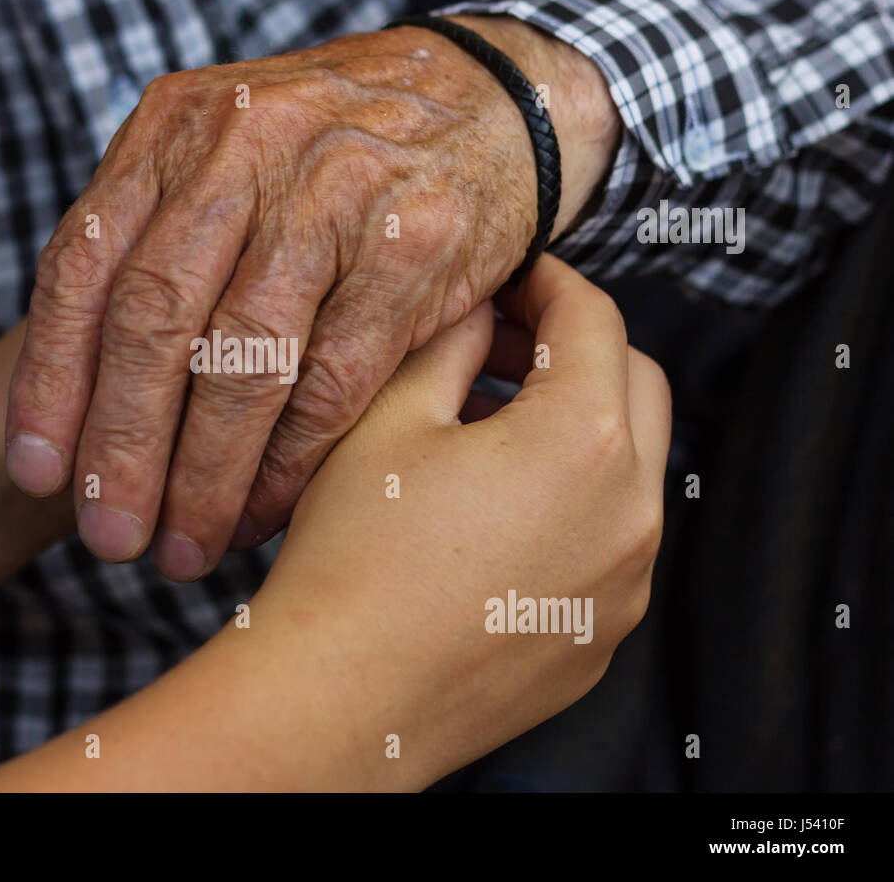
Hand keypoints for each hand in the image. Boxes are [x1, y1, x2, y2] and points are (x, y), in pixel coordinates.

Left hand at [5, 16, 620, 579]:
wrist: (483, 101)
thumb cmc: (326, 155)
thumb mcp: (220, 161)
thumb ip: (150, 242)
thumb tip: (78, 395)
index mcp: (175, 125)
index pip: (83, 264)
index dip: (52, 379)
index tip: (37, 474)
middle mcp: (247, 148)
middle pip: (156, 319)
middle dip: (124, 446)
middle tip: (107, 539)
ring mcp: (335, 194)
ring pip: (245, 362)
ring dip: (206, 474)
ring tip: (181, 549)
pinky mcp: (412, 247)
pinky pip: (333, 381)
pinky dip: (290, 462)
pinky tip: (261, 513)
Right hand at [255, 254, 669, 784]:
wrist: (338, 697)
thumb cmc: (353, 558)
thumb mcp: (389, 418)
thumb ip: (448, 341)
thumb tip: (476, 307)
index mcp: (585, 441)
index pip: (595, 320)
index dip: (549, 282)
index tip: (514, 276)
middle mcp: (630, 514)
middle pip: (636, 388)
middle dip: (578, 349)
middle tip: (501, 346)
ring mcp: (624, 586)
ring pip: (627, 471)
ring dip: (576, 431)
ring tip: (486, 432)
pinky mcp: (600, 637)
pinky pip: (608, 545)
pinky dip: (570, 507)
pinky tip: (490, 517)